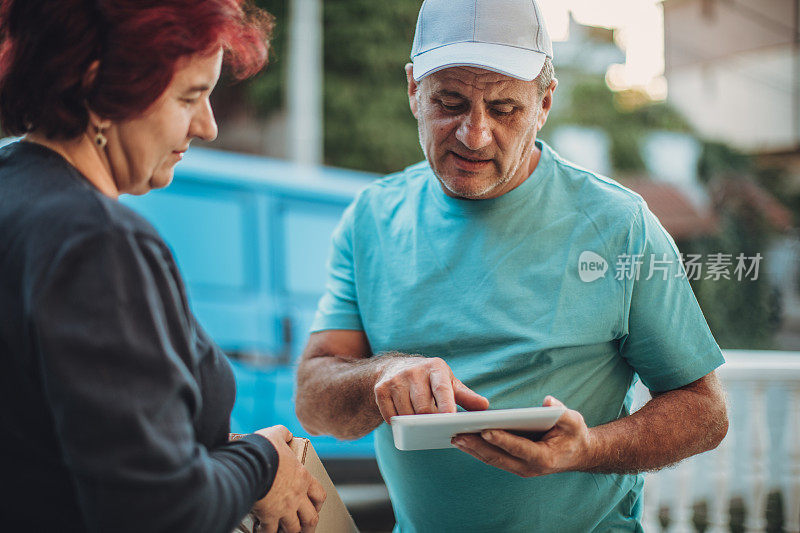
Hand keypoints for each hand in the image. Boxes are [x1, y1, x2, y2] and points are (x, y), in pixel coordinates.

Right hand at [251, 426, 325, 532]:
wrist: (252, 463)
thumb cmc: (265, 449)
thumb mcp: (277, 434)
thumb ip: (283, 433)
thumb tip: (286, 434)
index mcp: (302, 478)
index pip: (319, 494)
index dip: (318, 503)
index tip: (314, 507)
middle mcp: (297, 495)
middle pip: (311, 517)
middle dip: (309, 526)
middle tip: (305, 529)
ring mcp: (284, 508)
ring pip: (294, 528)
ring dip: (290, 532)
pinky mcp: (269, 515)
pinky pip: (270, 531)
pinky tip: (263, 531)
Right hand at [374, 356, 488, 422]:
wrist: (395, 368)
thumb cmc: (429, 380)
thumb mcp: (449, 383)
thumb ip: (466, 396)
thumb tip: (485, 407)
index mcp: (435, 368)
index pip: (441, 389)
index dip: (445, 405)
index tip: (449, 420)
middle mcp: (414, 371)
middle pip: (423, 408)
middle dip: (429, 421)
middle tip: (434, 427)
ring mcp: (395, 379)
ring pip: (406, 414)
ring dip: (414, 424)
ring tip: (419, 421)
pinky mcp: (380, 389)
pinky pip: (390, 416)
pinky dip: (398, 423)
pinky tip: (403, 418)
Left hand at [451, 396, 593, 476]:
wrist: (578, 454)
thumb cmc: (574, 434)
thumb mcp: (574, 421)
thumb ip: (561, 412)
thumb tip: (548, 403)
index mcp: (544, 457)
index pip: (519, 448)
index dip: (502, 439)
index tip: (484, 430)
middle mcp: (530, 467)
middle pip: (499, 457)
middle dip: (477, 446)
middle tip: (457, 434)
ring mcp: (521, 469)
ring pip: (492, 460)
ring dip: (472, 450)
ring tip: (454, 437)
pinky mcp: (514, 466)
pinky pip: (493, 459)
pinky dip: (477, 450)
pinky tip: (463, 441)